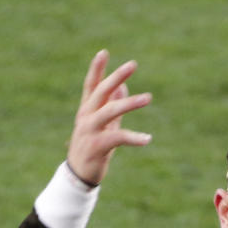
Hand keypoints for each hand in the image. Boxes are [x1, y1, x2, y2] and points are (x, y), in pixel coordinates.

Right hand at [67, 49, 151, 185]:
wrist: (79, 175)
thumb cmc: (93, 147)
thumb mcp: (103, 125)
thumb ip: (112, 106)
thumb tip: (122, 87)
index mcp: (87, 110)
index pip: (91, 85)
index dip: (96, 69)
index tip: (104, 52)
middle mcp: (86, 117)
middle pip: (101, 92)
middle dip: (116, 77)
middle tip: (133, 64)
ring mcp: (90, 130)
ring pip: (110, 111)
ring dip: (130, 103)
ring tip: (148, 97)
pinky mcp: (97, 146)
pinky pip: (118, 138)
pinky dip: (133, 138)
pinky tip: (147, 139)